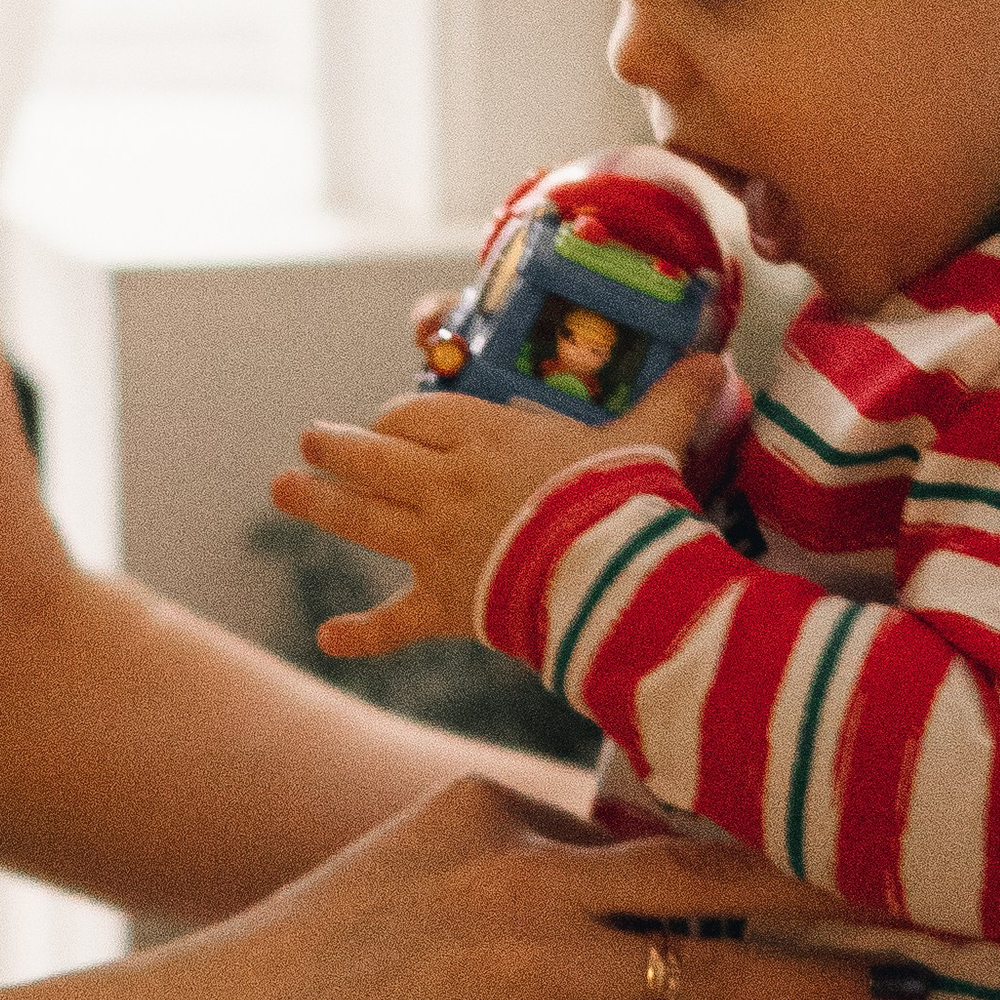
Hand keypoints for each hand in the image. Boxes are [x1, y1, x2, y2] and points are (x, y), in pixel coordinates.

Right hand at [140, 775, 924, 999]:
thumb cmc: (296, 974)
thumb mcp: (400, 876)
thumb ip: (496, 868)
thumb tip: (583, 880)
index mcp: (485, 807)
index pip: (643, 814)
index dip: (753, 826)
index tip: (842, 824)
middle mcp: (519, 868)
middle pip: (708, 867)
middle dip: (828, 881)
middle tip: (934, 887)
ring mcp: (522, 957)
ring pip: (710, 961)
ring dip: (820, 980)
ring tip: (907, 991)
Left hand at [270, 350, 729, 660]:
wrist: (608, 575)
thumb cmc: (624, 497)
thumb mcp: (650, 436)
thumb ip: (675, 397)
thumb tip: (717, 361)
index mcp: (482, 437)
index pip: (417, 416)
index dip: (397, 418)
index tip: (389, 421)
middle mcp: (443, 485)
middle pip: (372, 459)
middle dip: (335, 447)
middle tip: (308, 440)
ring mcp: (434, 545)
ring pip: (361, 520)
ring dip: (316, 505)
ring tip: (281, 488)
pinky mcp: (442, 605)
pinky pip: (391, 623)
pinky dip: (359, 633)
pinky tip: (326, 638)